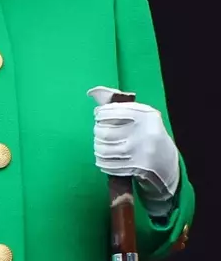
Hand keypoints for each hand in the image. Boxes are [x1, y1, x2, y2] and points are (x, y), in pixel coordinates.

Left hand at [88, 86, 180, 217]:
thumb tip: (93, 93)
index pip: (111, 111)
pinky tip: (104, 158)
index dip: (100, 114)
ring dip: (98, 147)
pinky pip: (109, 164)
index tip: (98, 116)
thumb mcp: (142, 116)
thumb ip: (121, 107)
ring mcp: (141, 150)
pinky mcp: (138, 167)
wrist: (167, 160)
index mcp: (146, 115)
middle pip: (105, 131)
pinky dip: (102, 161)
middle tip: (100, 132)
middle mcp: (145, 131)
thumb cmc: (147, 133)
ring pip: (104, 148)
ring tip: (100, 145)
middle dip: (98, 131)